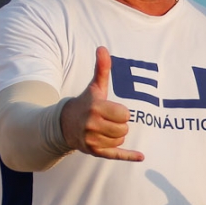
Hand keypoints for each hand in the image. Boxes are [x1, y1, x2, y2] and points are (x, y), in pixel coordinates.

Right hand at [59, 47, 143, 161]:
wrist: (64, 124)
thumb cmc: (86, 103)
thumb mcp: (94, 87)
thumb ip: (101, 68)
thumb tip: (102, 48)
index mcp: (95, 108)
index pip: (124, 114)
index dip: (121, 112)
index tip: (111, 110)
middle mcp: (92, 125)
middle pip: (124, 129)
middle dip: (120, 125)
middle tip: (108, 120)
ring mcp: (92, 140)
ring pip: (120, 140)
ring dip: (116, 135)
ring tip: (104, 129)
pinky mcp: (94, 151)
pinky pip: (116, 155)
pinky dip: (129, 155)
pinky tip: (141, 156)